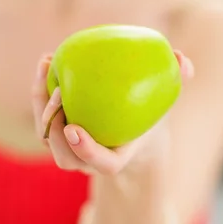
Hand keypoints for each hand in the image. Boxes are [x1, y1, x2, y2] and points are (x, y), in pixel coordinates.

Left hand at [31, 49, 193, 176]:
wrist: (133, 133)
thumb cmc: (151, 115)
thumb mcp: (166, 99)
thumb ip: (177, 79)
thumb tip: (181, 59)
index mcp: (119, 157)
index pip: (103, 164)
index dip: (87, 151)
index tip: (75, 129)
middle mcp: (91, 159)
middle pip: (65, 157)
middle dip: (54, 128)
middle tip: (58, 91)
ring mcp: (73, 149)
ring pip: (47, 138)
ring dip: (42, 106)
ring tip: (47, 67)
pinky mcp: (59, 133)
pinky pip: (44, 118)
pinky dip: (40, 92)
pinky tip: (47, 61)